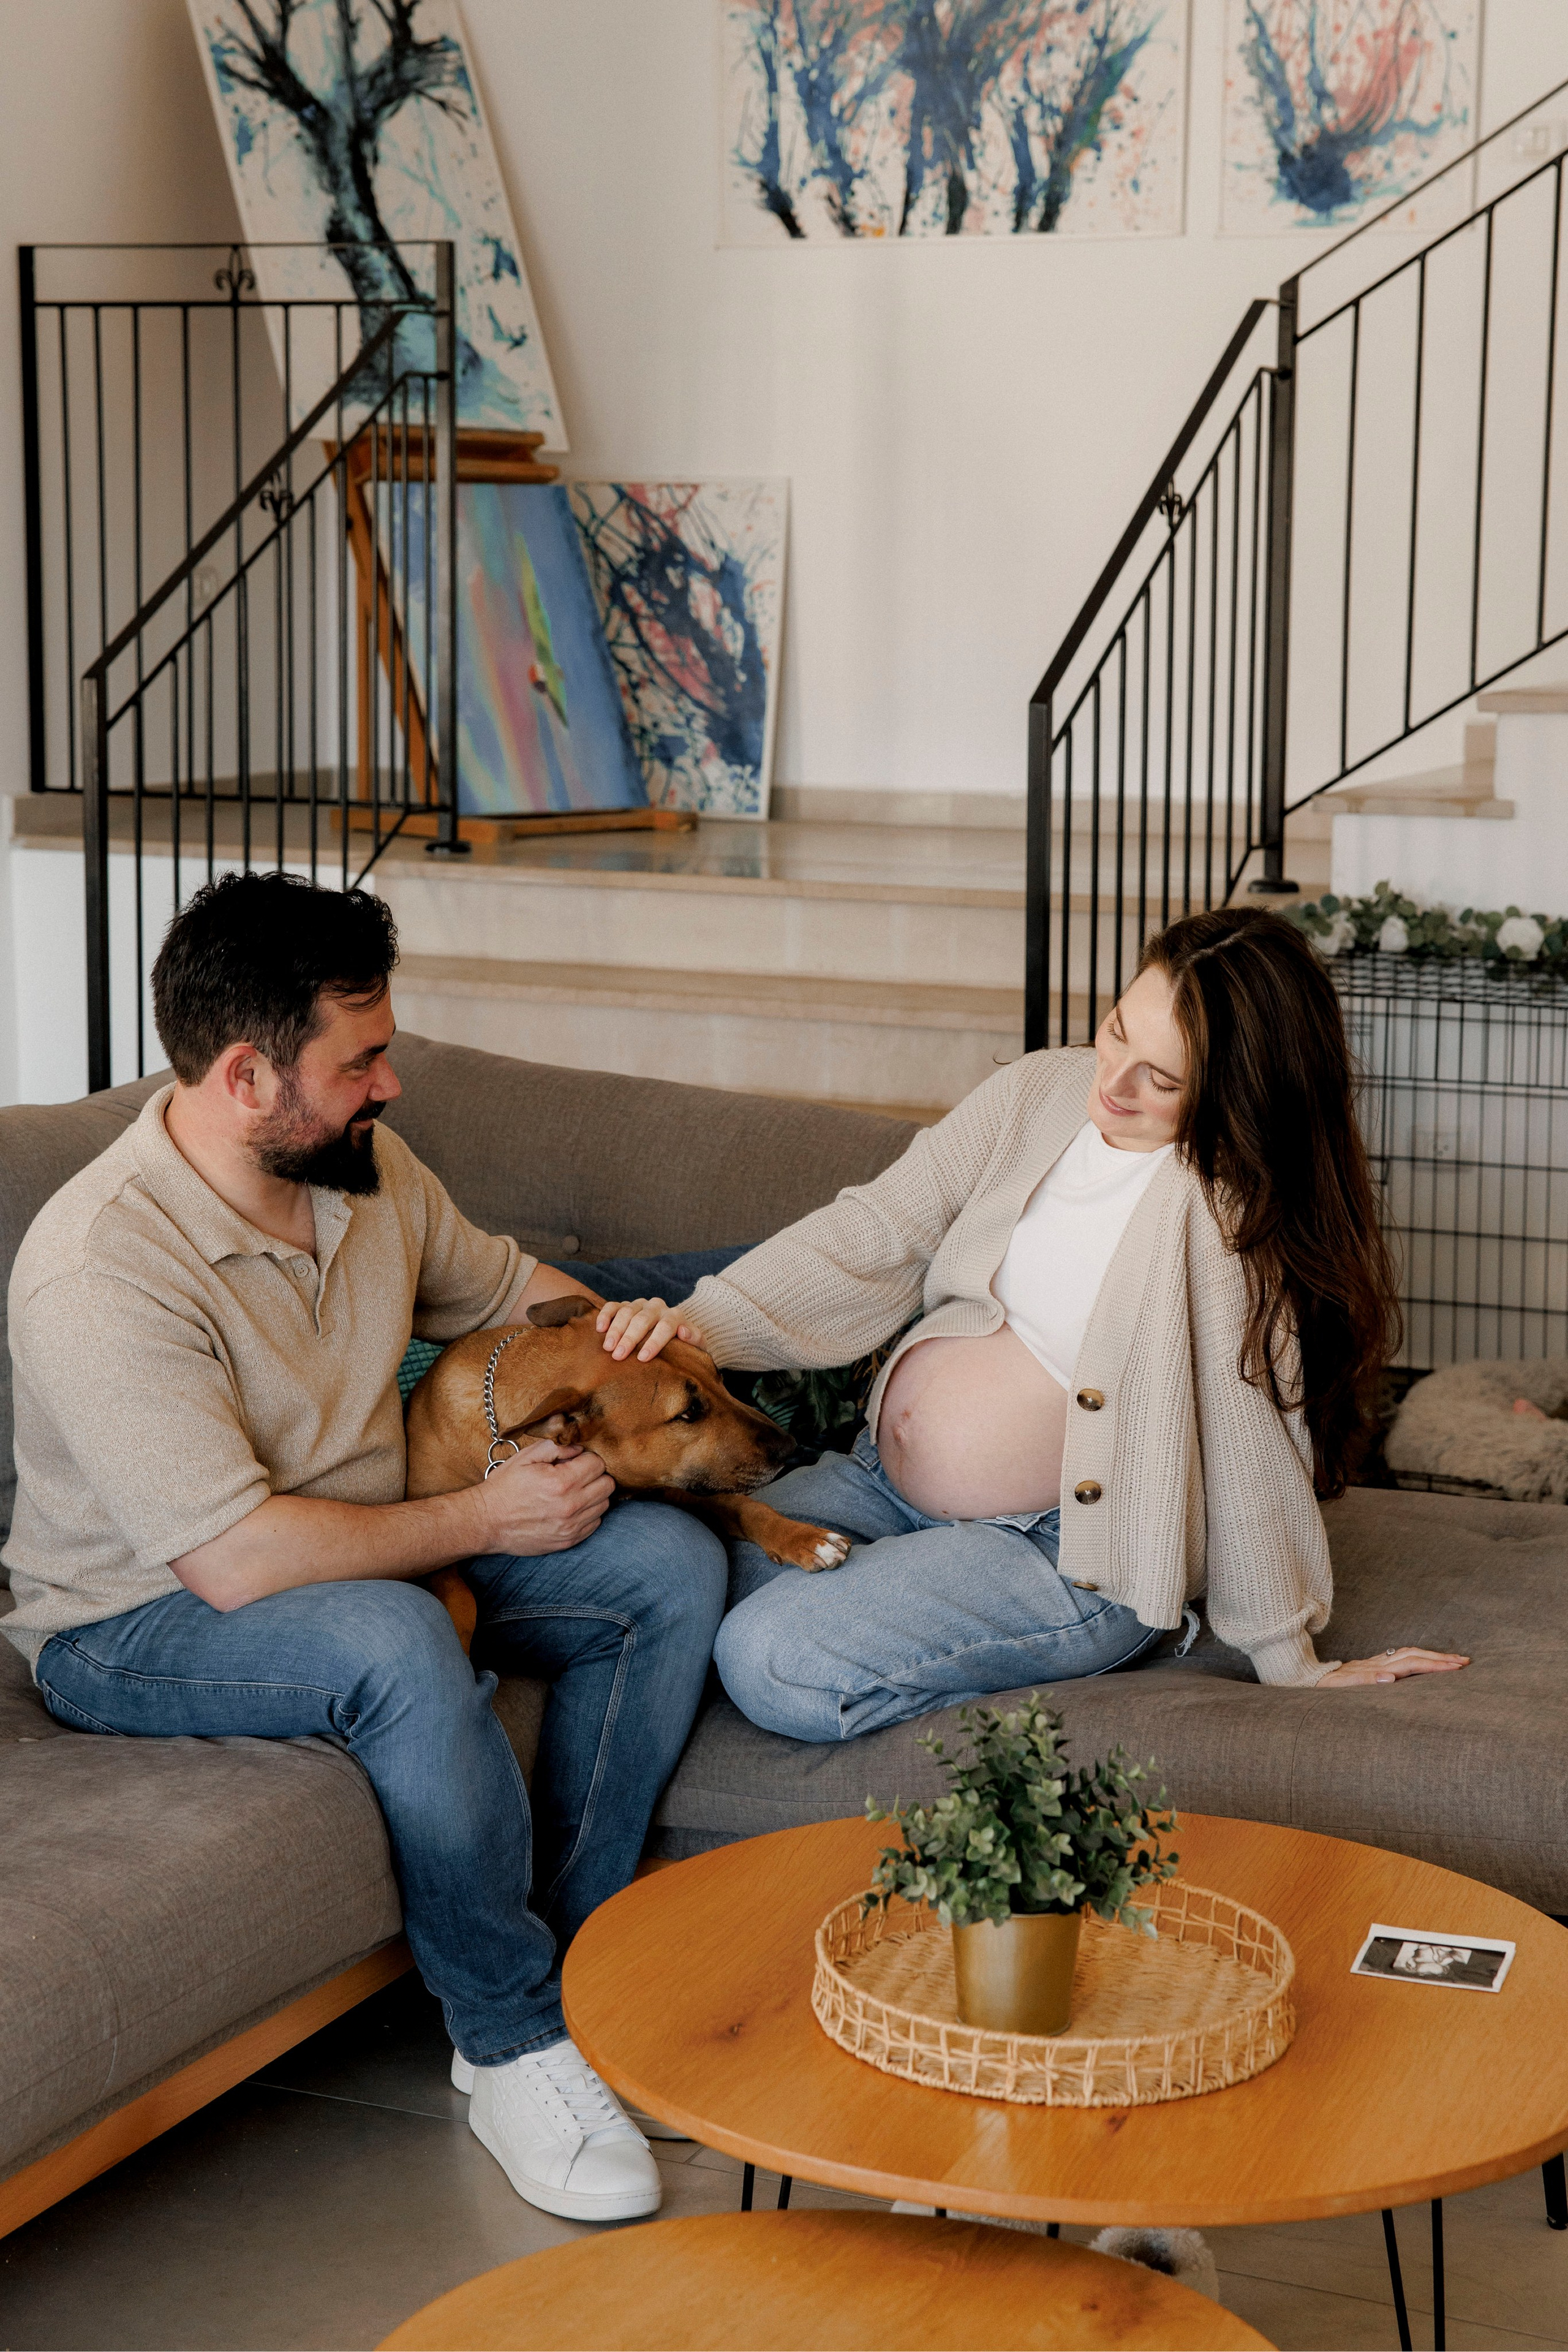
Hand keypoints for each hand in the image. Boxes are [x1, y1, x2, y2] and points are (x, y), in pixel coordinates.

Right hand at [477, 1439, 613, 1555]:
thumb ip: (556, 1447)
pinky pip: (595, 1523)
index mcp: (561, 1482)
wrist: (486, 1521)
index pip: (598, 1464)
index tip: (575, 1461)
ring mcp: (571, 1526)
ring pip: (604, 1505)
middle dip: (595, 1475)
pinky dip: (588, 1513)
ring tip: (574, 1492)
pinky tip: (571, 1508)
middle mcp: (571, 1506)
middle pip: (607, 1485)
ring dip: (594, 1495)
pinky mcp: (568, 1541)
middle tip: (578, 1475)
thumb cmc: (505, 1487)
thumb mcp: (525, 1458)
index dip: (587, 1458)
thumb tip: (578, 1448)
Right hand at [595, 1297, 707, 1362]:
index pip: (666, 1326)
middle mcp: (657, 1307)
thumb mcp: (696, 1347)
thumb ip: (695, 1339)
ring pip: (626, 1312)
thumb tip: (684, 1331)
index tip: (643, 1358)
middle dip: (630, 1338)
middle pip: (642, 1319)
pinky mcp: (625, 1306)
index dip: (654, 1342)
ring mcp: (640, 1305)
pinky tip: (600, 1328)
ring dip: (616, 1330)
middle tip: (618, 1355)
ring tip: (607, 1347)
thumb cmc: (683, 1347)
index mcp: (675, 1316)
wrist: (672, 1336)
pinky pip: (613, 1306)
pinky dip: (605, 1315)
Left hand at [1317, 1645, 1469, 1687]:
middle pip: (1415, 1655)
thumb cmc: (1325, 1687)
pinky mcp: (1372, 1665)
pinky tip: (1424, 1661)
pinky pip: (1401, 1657)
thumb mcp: (1341, 1686)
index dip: (1434, 1665)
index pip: (1412, 1664)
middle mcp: (1378, 1662)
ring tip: (1452, 1660)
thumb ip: (1364, 1680)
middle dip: (1440, 1658)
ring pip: (1410, 1654)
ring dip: (1431, 1656)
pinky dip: (1418, 1657)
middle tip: (1465, 1661)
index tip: (1456, 1667)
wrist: (1306, 1678)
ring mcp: (1375, 1662)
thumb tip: (1390, 1678)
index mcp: (1376, 1668)